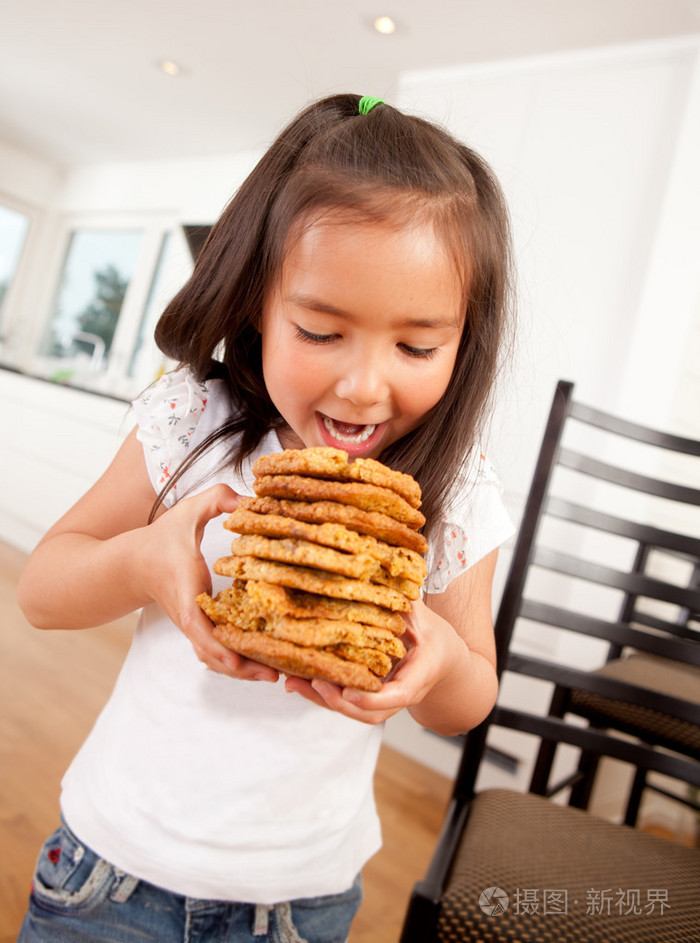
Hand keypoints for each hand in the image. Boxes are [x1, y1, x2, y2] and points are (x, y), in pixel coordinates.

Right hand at [135, 484, 278, 682]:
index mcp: (185, 590)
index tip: (238, 661)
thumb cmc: (162, 539)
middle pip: (211, 653)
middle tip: (273, 675)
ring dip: (241, 670)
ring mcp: (193, 626)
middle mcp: (189, 615)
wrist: (132, 564)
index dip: (216, 645)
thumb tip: (246, 500)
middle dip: (240, 667)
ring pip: (214, 658)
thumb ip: (216, 499)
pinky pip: (216, 651)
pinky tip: (262, 663)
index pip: (196, 625)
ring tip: (274, 674)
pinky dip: (236, 661)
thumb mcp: (187, 512)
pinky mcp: (199, 629)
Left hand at [283, 598, 463, 723]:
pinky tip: (299, 680)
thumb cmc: (438, 639)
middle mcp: (402, 694)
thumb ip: (403, 600)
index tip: (348, 690)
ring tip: (294, 683)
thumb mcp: (426, 617)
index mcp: (420, 675)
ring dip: (323, 701)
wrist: (447, 664)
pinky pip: (348, 703)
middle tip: (312, 682)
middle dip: (338, 702)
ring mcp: (386, 700)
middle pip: (370, 712)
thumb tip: (382, 569)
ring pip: (355, 712)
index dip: (372, 698)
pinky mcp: (372, 698)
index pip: (399, 694)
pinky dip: (324, 696)